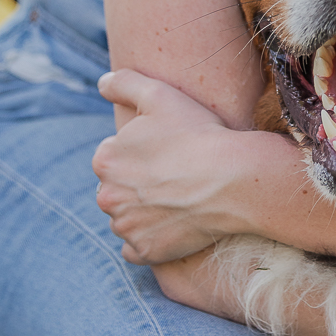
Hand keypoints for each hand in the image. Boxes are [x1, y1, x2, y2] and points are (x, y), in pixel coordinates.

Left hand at [93, 69, 253, 263]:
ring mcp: (125, 227)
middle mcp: (106, 196)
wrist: (234, 179)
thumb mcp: (160, 94)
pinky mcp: (145, 252)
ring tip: (177, 198)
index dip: (142, 152)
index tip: (167, 151)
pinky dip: (149, 239)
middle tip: (173, 175)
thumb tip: (101, 83)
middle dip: (137, 183)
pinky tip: (172, 224)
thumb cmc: (199, 133)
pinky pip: (136, 248)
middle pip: (117, 189)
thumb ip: (124, 83)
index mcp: (105, 159)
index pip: (114, 157)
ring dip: (142, 211)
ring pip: (125, 218)